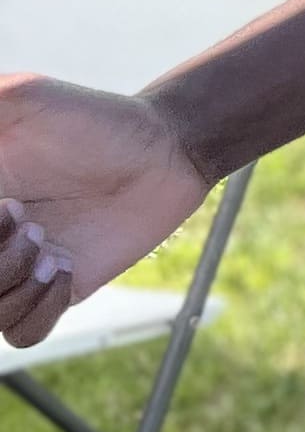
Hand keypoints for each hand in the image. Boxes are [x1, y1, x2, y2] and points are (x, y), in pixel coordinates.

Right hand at [0, 79, 217, 352]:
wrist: (163, 151)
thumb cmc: (91, 120)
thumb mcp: (21, 99)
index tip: (5, 204)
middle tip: (24, 215)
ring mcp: (17, 269)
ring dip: (10, 280)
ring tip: (48, 241)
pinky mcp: (56, 292)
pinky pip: (22, 332)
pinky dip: (37, 309)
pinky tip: (67, 269)